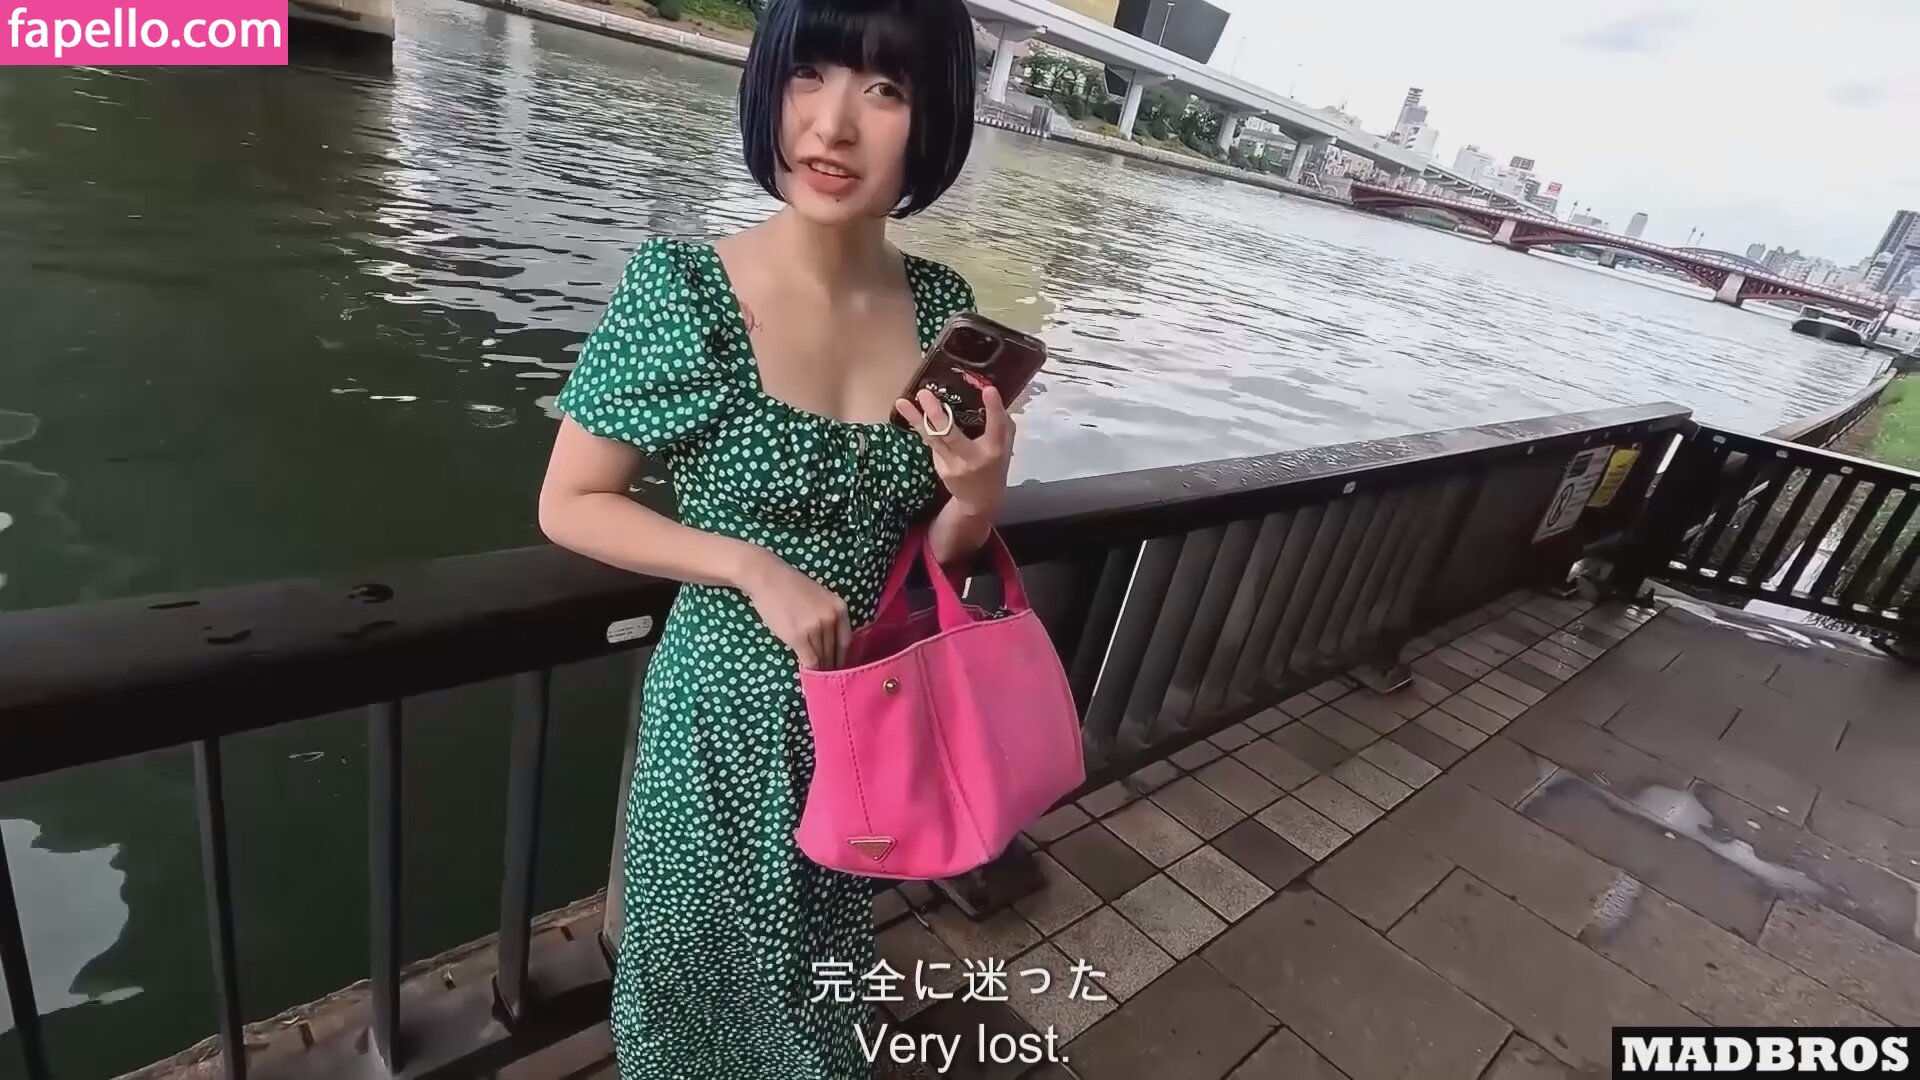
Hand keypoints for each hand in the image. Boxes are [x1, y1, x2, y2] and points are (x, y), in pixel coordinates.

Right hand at [736, 546, 849, 669]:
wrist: (767, 577)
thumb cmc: (790, 586)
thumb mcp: (820, 598)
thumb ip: (828, 617)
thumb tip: (829, 644)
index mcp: (840, 608)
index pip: (846, 641)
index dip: (842, 657)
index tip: (837, 666)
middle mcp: (831, 619)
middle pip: (834, 652)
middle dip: (829, 665)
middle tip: (825, 676)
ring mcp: (815, 629)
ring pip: (822, 658)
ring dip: (818, 668)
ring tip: (815, 677)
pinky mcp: (798, 637)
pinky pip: (809, 660)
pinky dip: (808, 669)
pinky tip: (806, 673)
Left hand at [894, 385, 1014, 518]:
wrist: (980, 500)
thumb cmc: (995, 465)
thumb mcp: (1005, 445)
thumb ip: (1001, 423)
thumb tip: (987, 392)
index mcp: (994, 449)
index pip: (996, 427)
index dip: (994, 409)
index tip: (989, 390)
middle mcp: (972, 458)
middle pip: (951, 436)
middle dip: (937, 414)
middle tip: (925, 394)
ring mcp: (953, 465)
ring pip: (933, 439)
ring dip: (916, 419)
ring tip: (902, 402)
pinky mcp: (941, 468)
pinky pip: (932, 443)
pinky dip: (922, 426)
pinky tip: (910, 412)